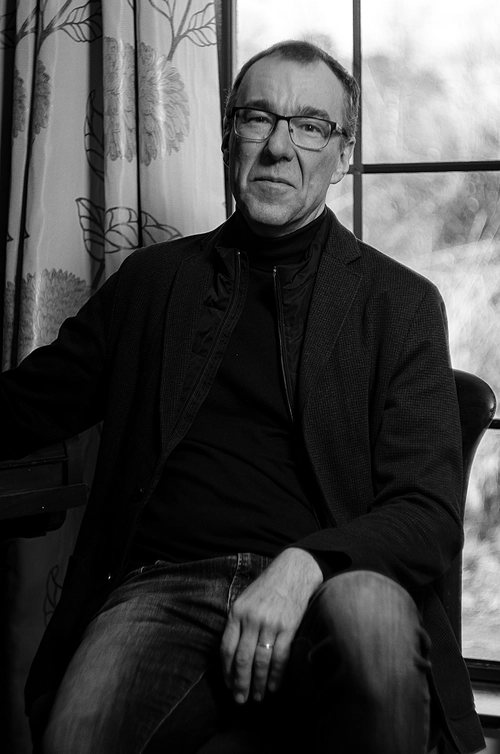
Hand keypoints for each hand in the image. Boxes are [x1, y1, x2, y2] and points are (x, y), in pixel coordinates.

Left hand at [220, 548, 322, 704]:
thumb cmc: (267, 588)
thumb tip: (232, 654)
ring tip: (258, 696)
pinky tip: (274, 686)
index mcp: (237, 612)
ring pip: (261, 662)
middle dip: (240, 683)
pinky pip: (280, 657)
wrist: (292, 571)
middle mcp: (251, 619)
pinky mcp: (288, 627)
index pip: (227, 648)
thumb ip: (237, 623)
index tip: (228, 685)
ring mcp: (270, 623)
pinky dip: (277, 675)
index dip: (226, 671)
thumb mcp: (245, 600)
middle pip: (242, 659)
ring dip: (259, 683)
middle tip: (240, 700)